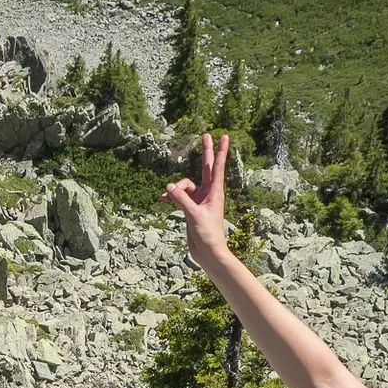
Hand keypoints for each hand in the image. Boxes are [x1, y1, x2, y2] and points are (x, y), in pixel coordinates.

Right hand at [162, 133, 231, 269]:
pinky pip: (179, 196)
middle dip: (205, 152)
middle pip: (206, 167)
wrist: (208, 252)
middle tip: (206, 135)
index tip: (224, 137)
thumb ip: (181, 199)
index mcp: (214, 192)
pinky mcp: (191, 208)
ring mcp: (199, 200)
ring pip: (185, 185)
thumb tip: (169, 187)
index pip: (217, 167)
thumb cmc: (208, 234)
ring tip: (167, 197)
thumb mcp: (194, 215)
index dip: (220, 151)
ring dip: (176, 189)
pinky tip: (164, 199)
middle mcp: (208, 193)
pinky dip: (172, 197)